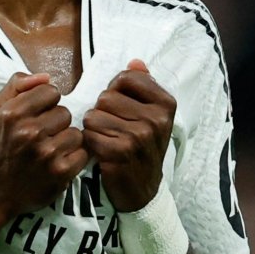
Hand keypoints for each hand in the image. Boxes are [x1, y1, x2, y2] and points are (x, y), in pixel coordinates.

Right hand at [0, 73, 87, 216]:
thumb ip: (17, 86)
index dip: (46, 103)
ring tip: (50, 149)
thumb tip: (45, 77)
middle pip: (65, 112)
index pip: (50, 91)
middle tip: (42, 136)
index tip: (38, 115)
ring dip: (65, 141)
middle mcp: (30, 132)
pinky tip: (58, 162)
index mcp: (13, 114)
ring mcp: (47, 153)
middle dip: (55, 123)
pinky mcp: (61, 172)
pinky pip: (82, 153)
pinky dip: (73, 158)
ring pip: (75, 133)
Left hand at [83, 60, 176, 211]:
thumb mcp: (152, 116)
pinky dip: (90, 143)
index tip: (122, 108)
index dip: (116, 91)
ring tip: (108, 140)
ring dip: (94, 128)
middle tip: (114, 129)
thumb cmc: (144, 148)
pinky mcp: (119, 152)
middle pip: (106, 96)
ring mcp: (138, 136)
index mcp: (166, 104)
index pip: (126, 77)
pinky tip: (102, 152)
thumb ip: (144, 86)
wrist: (143, 191)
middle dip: (103, 111)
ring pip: (93, 115)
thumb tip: (135, 62)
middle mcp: (155, 118)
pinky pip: (88, 134)